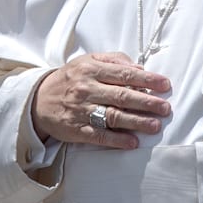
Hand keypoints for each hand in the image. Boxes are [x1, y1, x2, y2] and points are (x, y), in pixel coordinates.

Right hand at [31, 52, 170, 148]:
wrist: (37, 100)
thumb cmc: (71, 79)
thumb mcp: (89, 61)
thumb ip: (114, 60)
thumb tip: (140, 67)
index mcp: (91, 70)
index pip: (125, 74)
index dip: (148, 79)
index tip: (165, 85)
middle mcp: (86, 89)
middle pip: (122, 96)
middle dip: (147, 102)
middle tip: (165, 108)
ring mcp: (81, 110)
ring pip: (113, 116)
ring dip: (136, 122)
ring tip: (155, 125)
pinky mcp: (76, 129)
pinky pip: (99, 136)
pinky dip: (116, 140)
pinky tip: (132, 142)